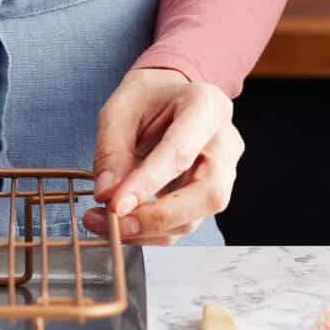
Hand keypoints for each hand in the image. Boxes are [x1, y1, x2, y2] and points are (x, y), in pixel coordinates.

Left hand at [84, 66, 242, 243]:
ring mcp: (223, 172)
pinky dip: (150, 232)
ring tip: (105, 224)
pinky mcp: (208, 196)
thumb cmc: (146, 98)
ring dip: (148, 230)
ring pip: (195, 217)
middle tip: (116, 223)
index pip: (182, 150)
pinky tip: (121, 226)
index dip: (149, 182)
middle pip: (206, 193)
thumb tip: (107, 194)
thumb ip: (112, 149)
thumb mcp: (119, 110)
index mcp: (206, 105)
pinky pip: (183, 224)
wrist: (166, 97)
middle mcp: (224, 142)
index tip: (115, 204)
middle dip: (158, 216)